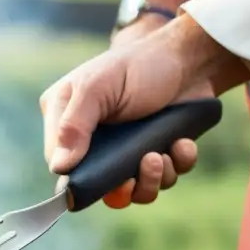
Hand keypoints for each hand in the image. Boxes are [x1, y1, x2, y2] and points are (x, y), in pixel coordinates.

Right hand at [41, 17, 220, 207]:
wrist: (190, 58)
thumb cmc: (137, 64)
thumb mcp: (97, 87)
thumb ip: (73, 125)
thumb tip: (59, 167)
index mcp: (67, 122)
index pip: (60, 164)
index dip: (80, 179)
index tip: (105, 179)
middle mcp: (93, 142)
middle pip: (98, 187)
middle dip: (125, 187)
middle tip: (146, 162)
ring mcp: (126, 151)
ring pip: (134, 190)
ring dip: (154, 179)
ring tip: (163, 153)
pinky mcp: (157, 153)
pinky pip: (165, 178)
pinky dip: (177, 165)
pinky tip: (182, 143)